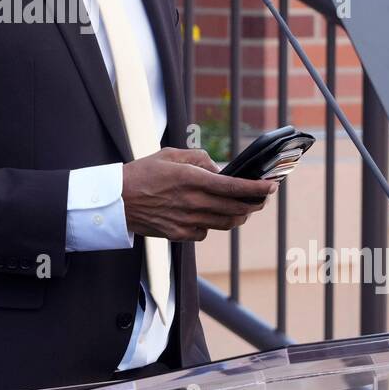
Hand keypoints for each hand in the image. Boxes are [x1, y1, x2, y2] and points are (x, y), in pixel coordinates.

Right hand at [121, 147, 276, 241]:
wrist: (117, 200)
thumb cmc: (142, 173)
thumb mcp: (170, 155)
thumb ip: (199, 159)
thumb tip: (219, 170)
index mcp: (191, 179)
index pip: (234, 187)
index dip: (257, 188)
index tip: (271, 187)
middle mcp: (192, 202)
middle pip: (236, 208)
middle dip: (254, 204)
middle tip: (261, 199)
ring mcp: (187, 221)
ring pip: (226, 223)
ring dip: (239, 216)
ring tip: (242, 209)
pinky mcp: (179, 234)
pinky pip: (206, 231)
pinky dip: (212, 224)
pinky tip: (208, 216)